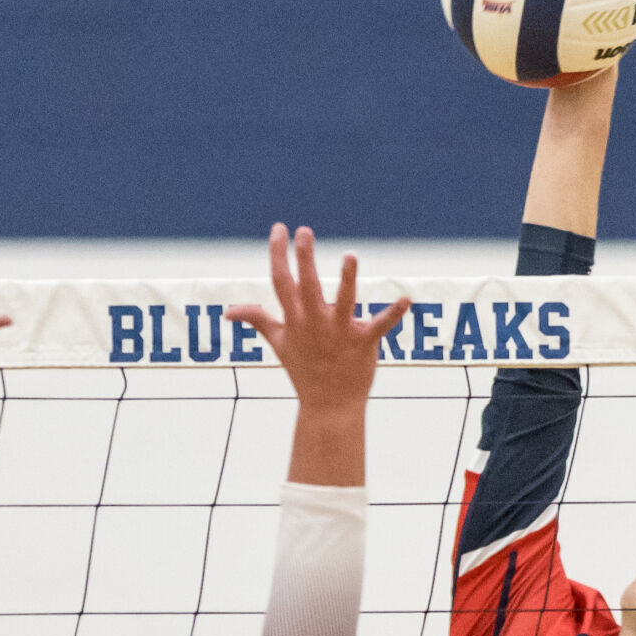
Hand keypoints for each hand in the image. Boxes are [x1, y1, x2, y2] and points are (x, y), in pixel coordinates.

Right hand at [226, 225, 408, 414]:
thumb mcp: (277, 343)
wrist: (328, 406)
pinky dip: (393, 313)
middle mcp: (314, 323)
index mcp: (294, 319)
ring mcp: (339, 333)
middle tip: (304, 231)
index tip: (280, 229)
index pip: (282, 281)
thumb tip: (228, 312)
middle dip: (305, 258)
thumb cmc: (303, 371)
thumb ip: (257, 320)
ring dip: (347, 280)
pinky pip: (379, 326)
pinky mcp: (362, 343)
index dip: (279, 254)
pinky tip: (406, 298)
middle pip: (307, 286)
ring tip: (350, 256)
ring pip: (343, 302)